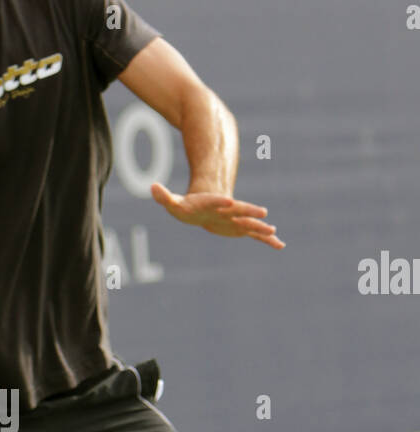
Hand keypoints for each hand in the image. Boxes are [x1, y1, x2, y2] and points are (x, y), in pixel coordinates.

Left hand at [150, 182, 284, 250]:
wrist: (206, 207)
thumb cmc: (189, 206)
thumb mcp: (174, 203)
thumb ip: (164, 196)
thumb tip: (152, 187)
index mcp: (212, 203)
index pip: (216, 201)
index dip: (221, 201)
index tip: (228, 200)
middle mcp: (227, 210)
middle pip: (239, 210)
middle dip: (249, 211)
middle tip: (263, 212)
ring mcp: (236, 219)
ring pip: (250, 223)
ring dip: (261, 227)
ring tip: (272, 231)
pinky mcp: (241, 228)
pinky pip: (255, 234)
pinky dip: (267, 240)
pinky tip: (279, 245)